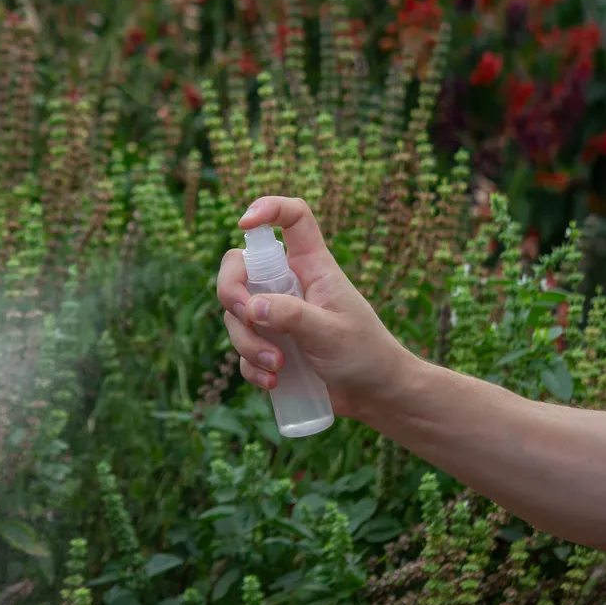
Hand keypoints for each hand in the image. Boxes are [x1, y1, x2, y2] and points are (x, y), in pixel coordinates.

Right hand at [216, 196, 413, 421]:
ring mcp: (276, 315)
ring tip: (276, 366)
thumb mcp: (331, 333)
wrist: (375, 395)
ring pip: (236, 314)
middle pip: (240, 268)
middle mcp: (289, 286)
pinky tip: (273, 383)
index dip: (269, 209)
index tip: (244, 223)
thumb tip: (250, 306)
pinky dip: (250, 366)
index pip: (293, 220)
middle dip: (231, 293)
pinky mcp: (270, 345)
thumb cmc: (365, 355)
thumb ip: (292, 316)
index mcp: (313, 268)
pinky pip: (242, 348)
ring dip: (247, 343)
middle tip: (245, 317)